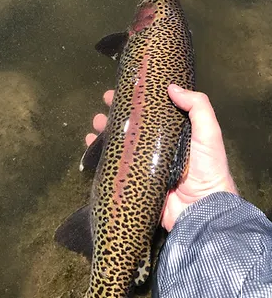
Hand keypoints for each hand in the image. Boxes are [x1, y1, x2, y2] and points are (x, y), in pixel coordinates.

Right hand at [86, 84, 237, 231]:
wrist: (201, 209)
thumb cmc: (207, 168)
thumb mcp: (208, 134)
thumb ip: (198, 107)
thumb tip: (171, 87)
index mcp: (172, 134)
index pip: (150, 112)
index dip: (137, 100)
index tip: (124, 88)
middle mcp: (155, 146)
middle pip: (131, 125)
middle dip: (116, 112)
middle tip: (104, 101)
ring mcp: (141, 164)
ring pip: (118, 143)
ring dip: (104, 131)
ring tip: (95, 123)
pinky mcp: (132, 180)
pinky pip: (112, 164)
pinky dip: (99, 154)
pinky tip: (90, 144)